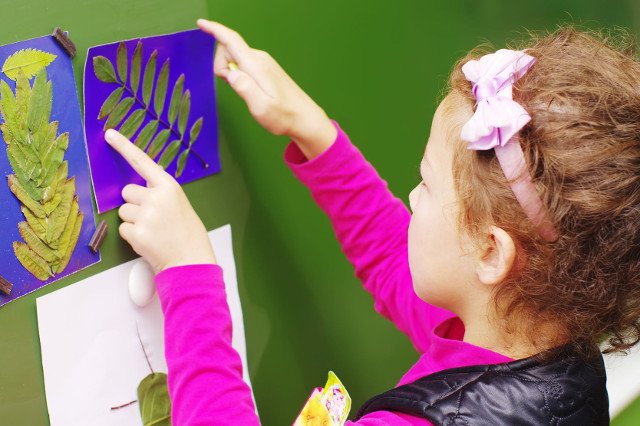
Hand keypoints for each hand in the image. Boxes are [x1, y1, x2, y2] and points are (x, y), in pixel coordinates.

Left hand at [105, 129, 216, 273]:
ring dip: (133, 221)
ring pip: (123, 211)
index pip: (142, 161)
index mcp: (169, 187)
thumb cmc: (187, 233)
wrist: (191, 261)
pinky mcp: (137, 233)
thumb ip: (160, 193)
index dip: (124, 146)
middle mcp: (156, 198)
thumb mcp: (179, 204)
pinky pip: (123, 229)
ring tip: (153, 231)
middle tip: (153, 218)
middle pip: (127, 192)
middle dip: (134, 203)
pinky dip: (132, 236)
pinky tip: (149, 241)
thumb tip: (138, 187)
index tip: (109, 134)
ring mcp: (146, 216)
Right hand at [197, 19, 336, 159]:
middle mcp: (260, 59)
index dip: (214, 30)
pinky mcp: (266, 68)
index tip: (201, 24)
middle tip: (235, 88)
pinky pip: (243, 64)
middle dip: (222, 67)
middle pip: (229, 50)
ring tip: (247, 93)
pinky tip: (251, 90)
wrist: (304, 118)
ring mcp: (264, 62)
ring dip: (232, 73)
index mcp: (256, 66)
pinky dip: (240, 74)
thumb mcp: (261, 108)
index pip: (232, 41)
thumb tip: (231, 73)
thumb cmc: (283, 116)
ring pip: (235, 58)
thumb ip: (244, 89)